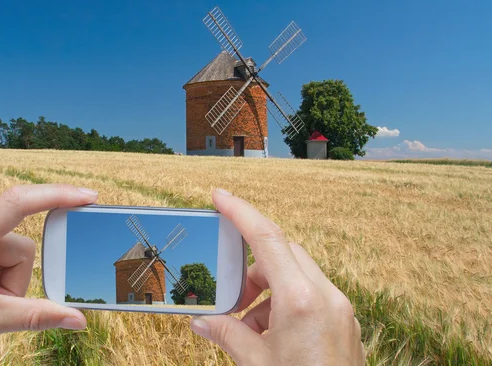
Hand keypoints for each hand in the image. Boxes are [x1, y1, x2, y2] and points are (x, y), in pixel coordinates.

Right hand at [190, 189, 364, 364]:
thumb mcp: (255, 364)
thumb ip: (226, 334)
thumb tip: (200, 320)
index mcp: (302, 300)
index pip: (266, 238)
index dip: (240, 211)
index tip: (218, 195)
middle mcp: (327, 296)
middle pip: (282, 253)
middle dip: (250, 266)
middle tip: (229, 290)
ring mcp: (340, 308)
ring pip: (296, 273)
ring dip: (266, 288)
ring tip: (246, 323)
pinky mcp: (344, 321)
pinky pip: (309, 294)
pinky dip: (283, 302)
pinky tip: (268, 333)